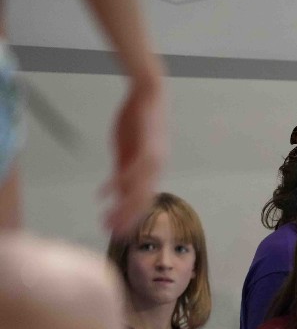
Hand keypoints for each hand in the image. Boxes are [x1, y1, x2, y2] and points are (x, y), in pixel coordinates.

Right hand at [102, 78, 166, 234]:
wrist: (149, 93)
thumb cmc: (138, 121)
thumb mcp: (127, 150)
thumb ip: (123, 171)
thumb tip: (117, 193)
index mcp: (153, 170)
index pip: (143, 200)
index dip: (131, 217)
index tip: (118, 232)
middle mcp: (157, 168)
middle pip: (142, 201)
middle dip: (127, 219)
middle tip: (112, 234)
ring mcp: (154, 159)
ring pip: (139, 191)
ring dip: (123, 208)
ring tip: (108, 220)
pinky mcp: (148, 147)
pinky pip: (133, 170)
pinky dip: (119, 183)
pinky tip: (106, 193)